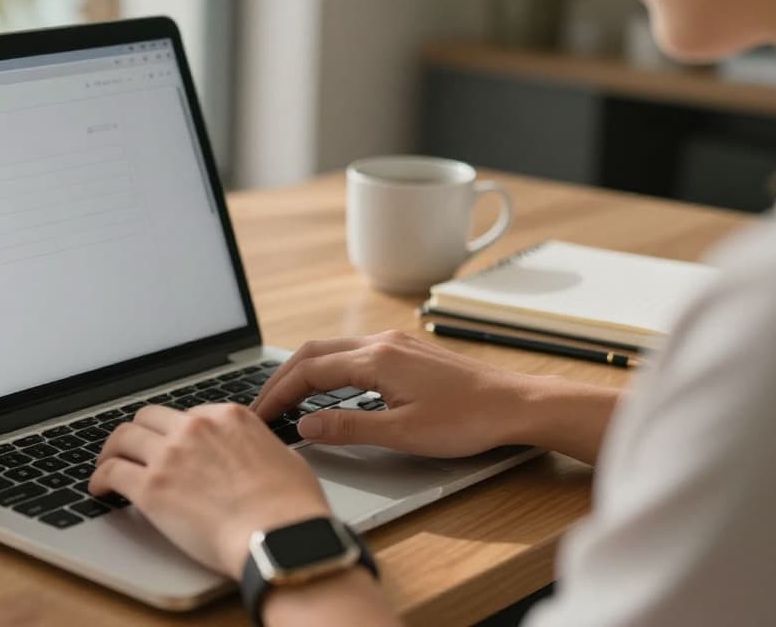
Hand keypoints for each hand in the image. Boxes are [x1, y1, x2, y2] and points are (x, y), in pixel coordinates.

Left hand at [91, 403, 331, 577]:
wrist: (280, 537)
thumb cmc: (291, 508)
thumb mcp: (283, 457)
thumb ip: (257, 447)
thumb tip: (252, 455)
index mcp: (227, 417)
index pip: (186, 414)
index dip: (173, 432)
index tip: (168, 445)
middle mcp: (195, 428)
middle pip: (149, 418)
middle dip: (138, 433)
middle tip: (132, 449)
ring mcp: (170, 455)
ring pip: (123, 438)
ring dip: (112, 452)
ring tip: (107, 465)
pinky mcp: (151, 487)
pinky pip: (112, 472)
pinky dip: (100, 478)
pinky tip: (100, 489)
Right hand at [252, 330, 536, 457]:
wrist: (516, 405)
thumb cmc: (467, 420)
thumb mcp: (403, 433)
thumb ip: (349, 428)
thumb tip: (305, 426)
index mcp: (376, 359)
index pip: (309, 371)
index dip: (278, 393)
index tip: (259, 414)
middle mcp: (381, 342)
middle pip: (314, 352)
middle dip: (282, 377)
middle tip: (262, 405)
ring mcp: (395, 344)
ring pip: (333, 349)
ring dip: (304, 371)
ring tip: (285, 397)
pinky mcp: (407, 352)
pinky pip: (353, 352)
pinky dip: (328, 369)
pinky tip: (327, 388)